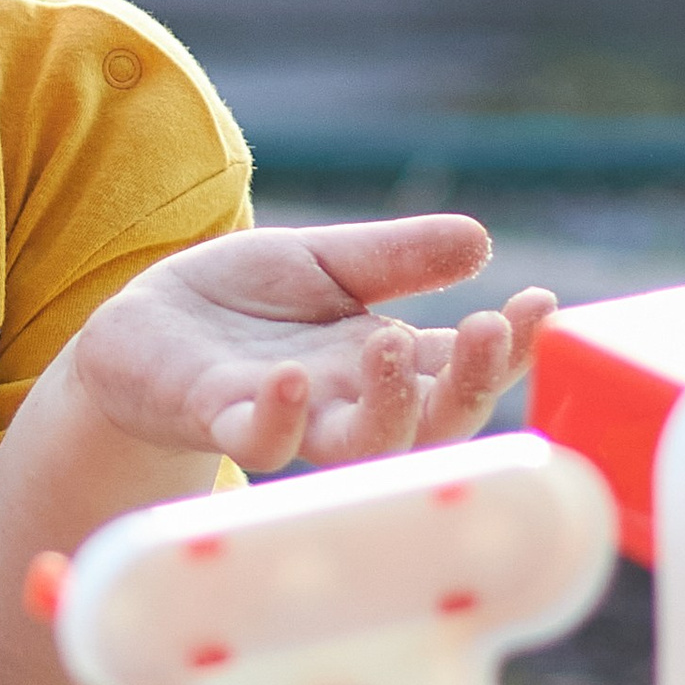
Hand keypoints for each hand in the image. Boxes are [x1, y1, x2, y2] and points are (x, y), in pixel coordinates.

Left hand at [71, 217, 554, 473]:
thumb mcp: (325, 260)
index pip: (465, 365)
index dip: (512, 346)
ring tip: (393, 340)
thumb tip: (481, 240)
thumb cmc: (240, 301)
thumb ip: (397, 257)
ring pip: (360, 444)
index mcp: (384, 362)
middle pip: (434, 421)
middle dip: (473, 382)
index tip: (543, 304)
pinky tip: (294, 375)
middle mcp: (349, 401)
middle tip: (490, 327)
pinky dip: (283, 417)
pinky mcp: (221, 419)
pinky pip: (262, 438)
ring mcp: (290, 417)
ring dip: (390, 403)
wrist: (141, 325)